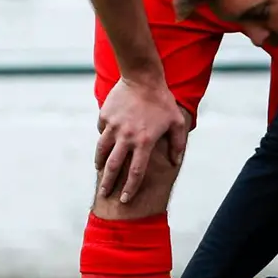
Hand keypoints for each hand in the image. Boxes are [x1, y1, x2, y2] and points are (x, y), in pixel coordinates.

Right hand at [95, 77, 187, 203]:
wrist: (143, 78)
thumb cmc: (163, 102)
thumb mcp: (177, 123)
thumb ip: (178, 144)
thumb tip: (175, 162)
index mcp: (144, 142)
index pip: (136, 172)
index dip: (130, 188)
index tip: (124, 199)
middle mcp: (126, 137)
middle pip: (113, 167)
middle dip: (107, 183)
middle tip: (104, 194)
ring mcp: (113, 127)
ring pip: (102, 151)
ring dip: (99, 163)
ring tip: (99, 171)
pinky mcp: (104, 117)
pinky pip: (102, 132)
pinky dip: (103, 140)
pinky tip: (105, 144)